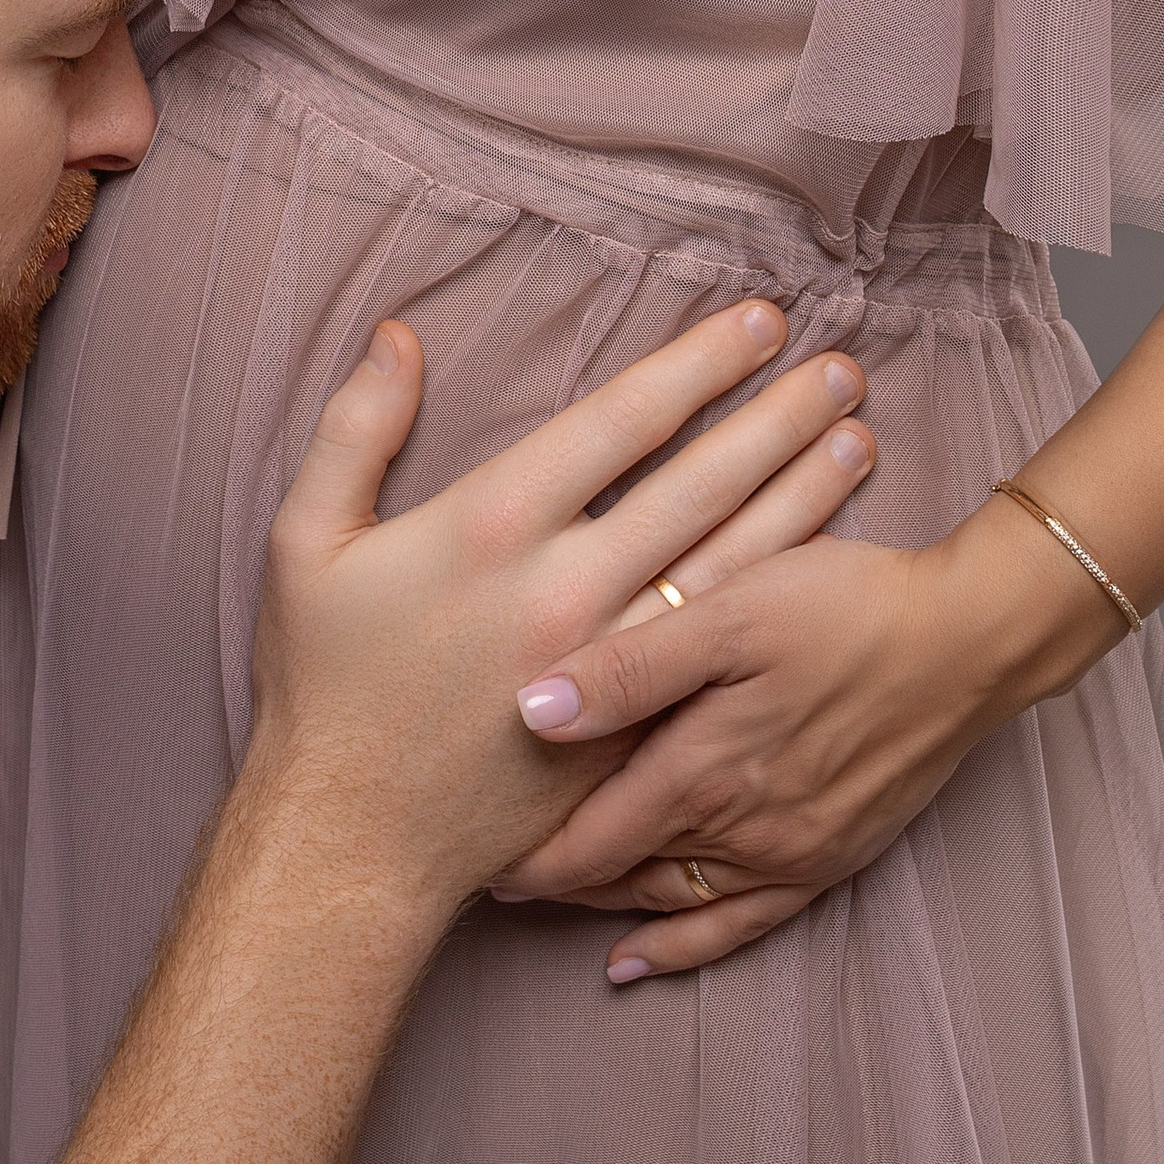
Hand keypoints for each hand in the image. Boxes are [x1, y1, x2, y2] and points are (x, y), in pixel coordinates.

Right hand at [246, 302, 875, 924]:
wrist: (352, 840)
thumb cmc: (323, 683)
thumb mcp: (307, 537)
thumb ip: (356, 426)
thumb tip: (400, 333)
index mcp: (494, 523)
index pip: (623, 420)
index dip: (696, 364)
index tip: (755, 324)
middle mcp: (567, 586)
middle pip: (700, 481)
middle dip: (774, 417)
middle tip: (837, 368)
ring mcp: (613, 666)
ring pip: (730, 560)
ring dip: (800, 497)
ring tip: (856, 441)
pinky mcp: (635, 732)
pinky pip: (723, 648)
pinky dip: (776, 593)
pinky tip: (819, 559)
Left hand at [496, 486, 1111, 980]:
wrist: (967, 639)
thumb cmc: (841, 606)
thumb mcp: (727, 612)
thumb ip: (628, 667)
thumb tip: (532, 711)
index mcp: (703, 771)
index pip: (589, 840)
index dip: (524, 857)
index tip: (465, 855)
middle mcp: (741, 832)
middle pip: (620, 877)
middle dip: (551, 880)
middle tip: (484, 872)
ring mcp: (789, 854)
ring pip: (670, 903)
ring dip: (604, 906)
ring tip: (545, 899)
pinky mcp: (828, 859)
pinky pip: (740, 926)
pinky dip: (683, 945)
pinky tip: (641, 955)